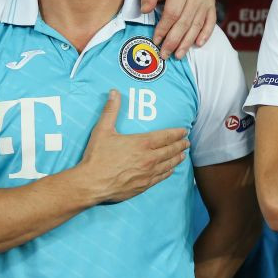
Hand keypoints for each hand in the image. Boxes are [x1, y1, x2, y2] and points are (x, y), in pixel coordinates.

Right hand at [73, 90, 189, 203]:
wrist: (91, 184)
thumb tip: (114, 92)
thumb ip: (111, 110)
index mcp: (142, 143)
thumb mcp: (102, 130)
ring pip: (169, 164)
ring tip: (183, 154)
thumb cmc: (97, 157)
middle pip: (171, 150)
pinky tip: (171, 170)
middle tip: (187, 142)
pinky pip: (161, 177)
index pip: (166, 136)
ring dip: (177, 158)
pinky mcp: (144, 185)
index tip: (184, 131)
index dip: (177, 133)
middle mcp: (149, 158)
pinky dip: (168, 172)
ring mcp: (148, 173)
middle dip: (180, 145)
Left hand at [140, 0, 215, 58]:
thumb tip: (145, 10)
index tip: (156, 41)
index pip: (172, 13)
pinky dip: (205, 34)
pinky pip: (210, 22)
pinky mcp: (211, 4)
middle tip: (165, 54)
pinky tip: (198, 45)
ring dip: (187, 42)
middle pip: (185, 22)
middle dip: (174, 40)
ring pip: (196, 25)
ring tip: (178, 55)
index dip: (164, 29)